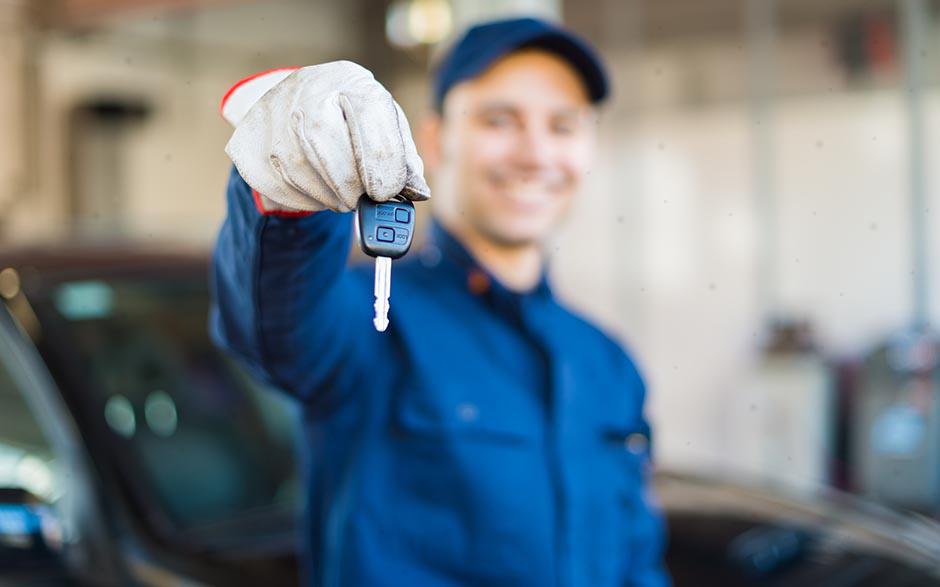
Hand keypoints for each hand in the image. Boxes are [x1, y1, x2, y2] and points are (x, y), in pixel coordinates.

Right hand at [225, 61, 429, 212]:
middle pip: (323, 142)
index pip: (366, 115)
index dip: (379, 161)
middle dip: (347, 184)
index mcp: (349, 81)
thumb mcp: (384, 126)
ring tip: (340, 198)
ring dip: (325, 196)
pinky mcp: (247, 139)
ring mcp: (271, 113)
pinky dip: (300, 200)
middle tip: (359, 203)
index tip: (385, 193)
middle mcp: (306, 89)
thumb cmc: (354, 119)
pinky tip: (316, 195)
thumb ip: (403, 158)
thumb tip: (416, 193)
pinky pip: (273, 182)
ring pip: (296, 167)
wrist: (301, 101)